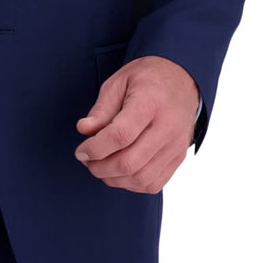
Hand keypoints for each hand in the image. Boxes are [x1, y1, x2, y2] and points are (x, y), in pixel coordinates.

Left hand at [73, 55, 199, 193]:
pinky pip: (153, 184)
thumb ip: (101, 109)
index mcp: (150, 103)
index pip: (121, 135)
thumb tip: (84, 130)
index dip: (96, 148)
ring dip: (114, 178)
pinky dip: (131, 184)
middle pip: (130, 162)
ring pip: (141, 178)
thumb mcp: (119, 82)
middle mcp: (167, 127)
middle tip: (87, 160)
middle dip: (100, 168)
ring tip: (100, 166)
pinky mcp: (178, 158)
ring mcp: (175, 146)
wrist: (182, 80)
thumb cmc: (147, 79)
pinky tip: (119, 172)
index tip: (81, 151)